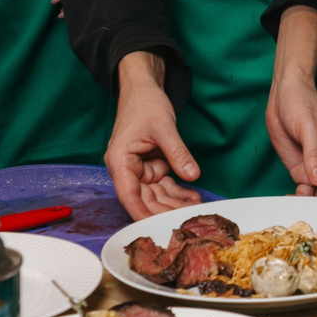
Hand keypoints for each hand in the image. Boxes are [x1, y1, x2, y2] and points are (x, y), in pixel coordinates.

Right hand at [106, 52, 203, 219]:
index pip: (128, 194)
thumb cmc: (144, 104)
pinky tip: (193, 196)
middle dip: (165, 210)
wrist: (143, 88)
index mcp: (120, 161)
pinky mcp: (151, 166)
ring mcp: (140, 169)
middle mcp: (127, 169)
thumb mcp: (163, 127)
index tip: (155, 227)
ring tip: (196, 209)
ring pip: (156, 194)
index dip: (141, 213)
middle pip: (144, 198)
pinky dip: (178, 190)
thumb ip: (177, 152)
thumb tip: (192, 175)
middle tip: (187, 219)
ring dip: (175, 202)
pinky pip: (164, 184)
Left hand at [266, 7, 316, 197]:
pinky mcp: (302, 170)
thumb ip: (314, 154)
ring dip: (312, 203)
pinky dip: (299, 198)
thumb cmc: (301, 103)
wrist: (283, 95)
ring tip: (297, 205)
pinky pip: (306, 190)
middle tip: (312, 213)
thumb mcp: (308, 127)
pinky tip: (289, 198)